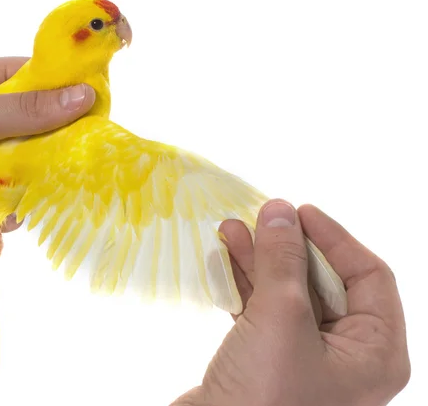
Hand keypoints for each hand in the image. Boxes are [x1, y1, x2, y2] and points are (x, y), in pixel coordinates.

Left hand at [0, 58, 94, 219]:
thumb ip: (27, 113)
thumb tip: (84, 98)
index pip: (41, 83)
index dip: (71, 97)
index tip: (99, 119)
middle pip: (37, 133)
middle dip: (51, 155)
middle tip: (70, 173)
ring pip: (20, 171)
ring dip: (24, 190)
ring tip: (22, 205)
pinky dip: (1, 214)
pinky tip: (1, 227)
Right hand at [173, 200, 409, 405]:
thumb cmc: (266, 394)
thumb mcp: (281, 318)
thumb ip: (283, 260)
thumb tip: (279, 211)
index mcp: (374, 351)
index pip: (369, 276)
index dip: (335, 238)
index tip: (299, 211)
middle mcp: (346, 355)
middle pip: (323, 281)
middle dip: (288, 247)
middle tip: (261, 216)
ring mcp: (304, 358)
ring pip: (288, 293)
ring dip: (260, 260)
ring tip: (230, 228)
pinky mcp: (268, 361)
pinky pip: (263, 311)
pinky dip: (244, 284)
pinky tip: (223, 258)